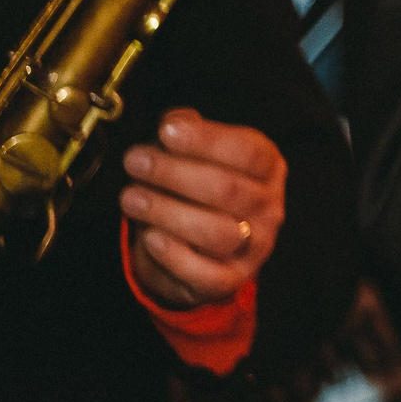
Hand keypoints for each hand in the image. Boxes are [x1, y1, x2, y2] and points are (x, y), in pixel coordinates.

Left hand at [120, 109, 285, 310]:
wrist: (206, 248)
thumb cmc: (200, 189)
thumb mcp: (201, 154)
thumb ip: (189, 132)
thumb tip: (175, 121)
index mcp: (269, 169)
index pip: (248, 152)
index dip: (206, 140)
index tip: (165, 130)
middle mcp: (270, 207)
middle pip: (228, 190)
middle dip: (174, 173)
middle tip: (135, 161)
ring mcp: (254, 246)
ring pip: (217, 233)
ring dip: (167, 212)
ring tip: (131, 198)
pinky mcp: (231, 280)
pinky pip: (205, 273)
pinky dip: (174, 256)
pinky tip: (149, 236)